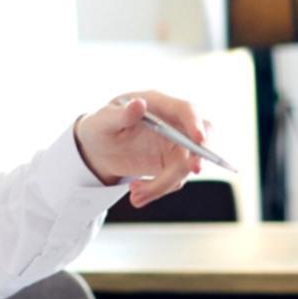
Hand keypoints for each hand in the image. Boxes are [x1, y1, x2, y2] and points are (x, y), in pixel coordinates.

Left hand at [74, 91, 205, 207]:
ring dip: (164, 184)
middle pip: (200, 138)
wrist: (98, 149)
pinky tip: (136, 194)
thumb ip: (121, 114)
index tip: (199, 140)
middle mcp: (172, 124)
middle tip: (193, 170)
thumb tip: (138, 105)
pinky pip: (174, 181)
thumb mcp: (103, 120)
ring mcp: (174, 146)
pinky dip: (157, 191)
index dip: (196, 123)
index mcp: (159, 104)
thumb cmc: (100, 126)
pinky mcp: (171, 165)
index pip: (186, 110)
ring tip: (135, 193)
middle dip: (200, 154)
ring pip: (185, 166)